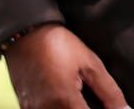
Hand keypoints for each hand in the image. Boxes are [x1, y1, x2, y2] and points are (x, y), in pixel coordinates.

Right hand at [2, 24, 130, 108]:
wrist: (25, 32)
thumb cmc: (60, 44)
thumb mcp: (90, 63)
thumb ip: (109, 91)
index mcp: (65, 101)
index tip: (108, 108)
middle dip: (84, 108)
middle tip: (89, 100)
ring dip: (71, 108)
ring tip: (78, 98)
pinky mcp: (24, 107)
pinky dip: (56, 107)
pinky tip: (63, 99)